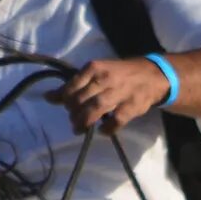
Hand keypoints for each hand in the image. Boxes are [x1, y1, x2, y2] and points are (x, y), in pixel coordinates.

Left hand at [52, 57, 173, 132]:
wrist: (152, 75)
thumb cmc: (119, 73)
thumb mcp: (96, 72)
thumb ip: (75, 85)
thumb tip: (48, 97)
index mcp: (95, 68)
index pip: (72, 87)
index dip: (65, 101)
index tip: (68, 107)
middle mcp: (105, 79)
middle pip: (81, 100)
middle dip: (73, 113)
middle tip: (73, 120)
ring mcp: (119, 93)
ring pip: (95, 109)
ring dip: (84, 122)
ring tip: (79, 129)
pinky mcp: (132, 106)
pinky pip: (116, 121)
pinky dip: (107, 128)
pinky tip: (102, 131)